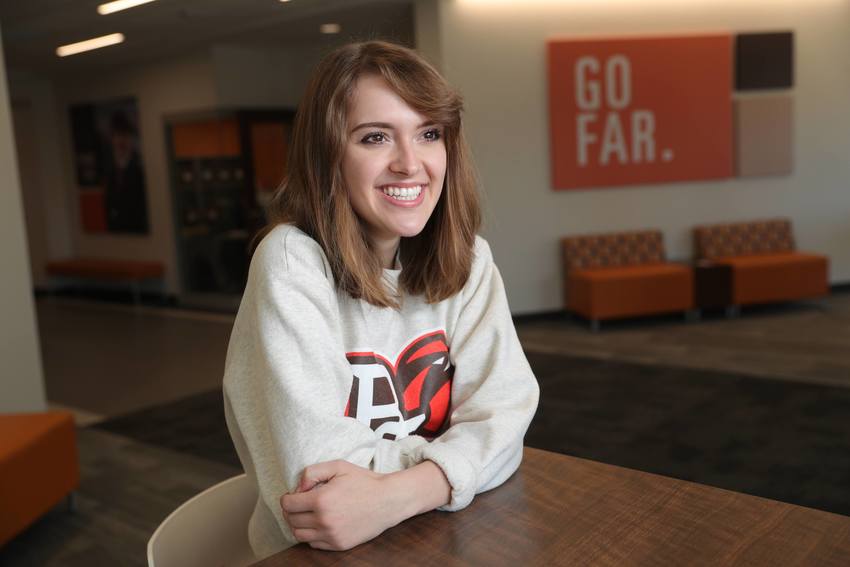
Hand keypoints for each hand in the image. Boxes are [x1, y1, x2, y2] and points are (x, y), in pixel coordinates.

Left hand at [280, 460, 402, 550]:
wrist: (388, 500)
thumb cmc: (364, 481)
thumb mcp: (338, 466)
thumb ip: (312, 472)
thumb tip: (298, 487)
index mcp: (321, 500)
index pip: (288, 504)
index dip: (287, 498)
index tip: (293, 495)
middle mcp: (324, 521)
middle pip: (291, 520)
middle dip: (290, 511)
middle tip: (298, 503)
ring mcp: (331, 535)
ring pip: (299, 535)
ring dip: (298, 525)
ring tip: (307, 515)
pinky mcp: (339, 545)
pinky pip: (314, 544)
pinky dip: (311, 535)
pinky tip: (319, 523)